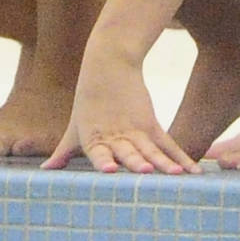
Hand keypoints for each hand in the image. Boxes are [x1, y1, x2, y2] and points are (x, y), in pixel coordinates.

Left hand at [44, 44, 190, 172]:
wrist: (108, 65)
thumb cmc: (87, 102)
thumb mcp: (74, 128)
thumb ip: (63, 152)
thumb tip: (46, 171)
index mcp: (92, 139)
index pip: (98, 153)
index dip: (104, 161)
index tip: (110, 171)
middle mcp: (115, 136)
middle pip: (128, 152)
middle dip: (136, 163)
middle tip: (145, 172)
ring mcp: (135, 129)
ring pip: (151, 149)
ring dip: (164, 163)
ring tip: (177, 175)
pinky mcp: (150, 123)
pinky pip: (168, 144)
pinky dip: (181, 159)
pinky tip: (193, 172)